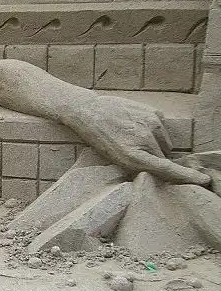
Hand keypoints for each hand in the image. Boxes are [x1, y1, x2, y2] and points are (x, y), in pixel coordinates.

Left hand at [68, 96, 210, 185]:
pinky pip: (162, 128)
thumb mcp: (113, 158)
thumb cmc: (98, 138)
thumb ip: (136, 165)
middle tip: (138, 154)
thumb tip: (155, 173)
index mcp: (133, 155)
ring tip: (135, 139)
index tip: (203, 180)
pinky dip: (154, 131)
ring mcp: (151, 124)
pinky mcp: (153, 112)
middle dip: (156, 159)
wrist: (88, 111)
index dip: (186, 176)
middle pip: (165, 158)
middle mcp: (145, 139)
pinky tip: (137, 127)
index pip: (167, 168)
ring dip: (156, 145)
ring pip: (165, 143)